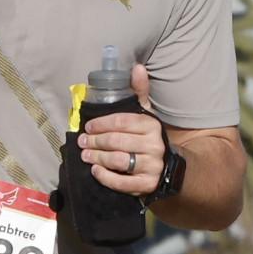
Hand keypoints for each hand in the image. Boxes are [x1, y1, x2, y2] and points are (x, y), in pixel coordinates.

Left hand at [79, 62, 168, 197]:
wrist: (169, 168)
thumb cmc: (149, 137)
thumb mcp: (146, 114)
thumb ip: (139, 91)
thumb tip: (137, 67)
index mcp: (152, 126)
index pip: (121, 122)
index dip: (101, 124)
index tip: (88, 127)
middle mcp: (154, 146)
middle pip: (116, 142)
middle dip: (95, 141)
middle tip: (82, 142)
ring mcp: (151, 167)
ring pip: (118, 161)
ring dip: (97, 158)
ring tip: (85, 155)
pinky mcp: (146, 186)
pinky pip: (122, 183)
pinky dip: (105, 177)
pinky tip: (95, 171)